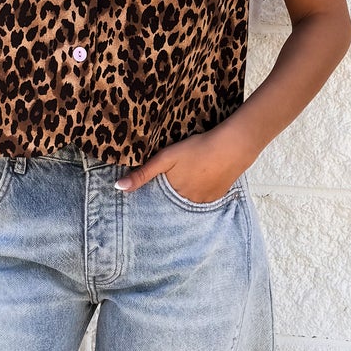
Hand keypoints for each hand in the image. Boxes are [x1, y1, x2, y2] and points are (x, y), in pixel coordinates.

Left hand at [114, 126, 248, 203]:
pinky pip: (202, 198)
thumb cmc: (197, 149)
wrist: (232, 146)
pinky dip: (199, 190)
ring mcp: (204, 202)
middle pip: (173, 200)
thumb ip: (142, 174)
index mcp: (174, 195)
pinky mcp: (217, 196)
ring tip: (189, 175)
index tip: (156, 186)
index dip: (156, 192)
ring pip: (188, 200)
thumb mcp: (165, 158)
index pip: (158, 200)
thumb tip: (118, 188)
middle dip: (170, 192)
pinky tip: (201, 177)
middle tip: (178, 174)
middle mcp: (188, 203)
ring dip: (185, 192)